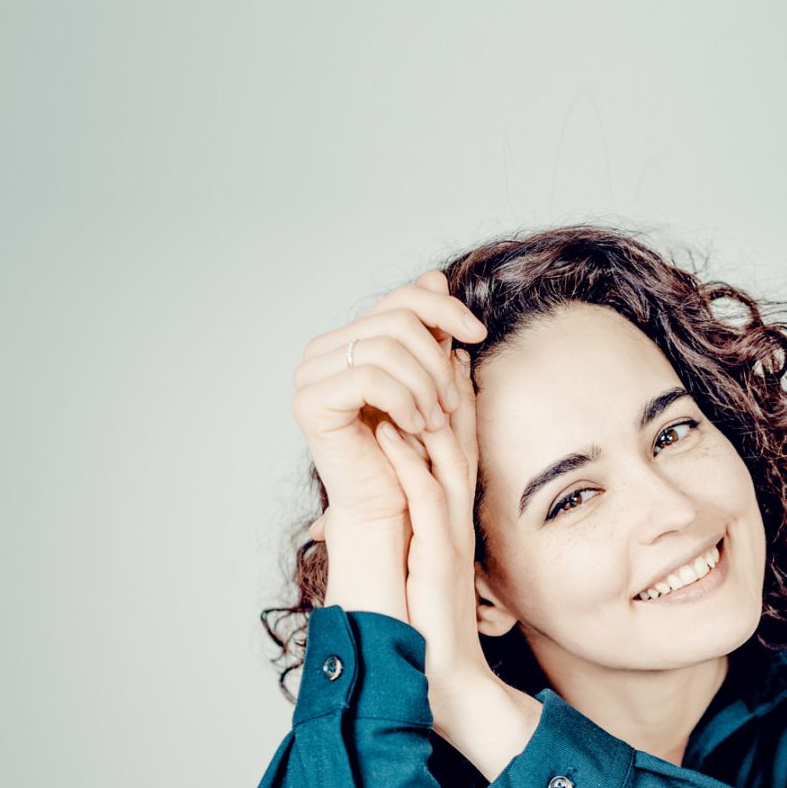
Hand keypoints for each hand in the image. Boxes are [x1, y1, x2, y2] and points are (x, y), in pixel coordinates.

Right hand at [292, 268, 488, 533]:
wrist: (391, 511)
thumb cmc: (412, 453)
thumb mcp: (431, 382)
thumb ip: (430, 333)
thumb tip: (434, 276)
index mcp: (348, 341)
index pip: (402, 299)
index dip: (445, 308)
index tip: (477, 335)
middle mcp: (322, 352)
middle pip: (397, 318)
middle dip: (437, 360)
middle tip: (451, 403)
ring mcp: (310, 375)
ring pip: (387, 346)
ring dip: (425, 385)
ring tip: (435, 420)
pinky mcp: (309, 402)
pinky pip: (370, 377)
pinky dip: (404, 400)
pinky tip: (414, 426)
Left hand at [371, 343, 499, 735]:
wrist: (444, 676)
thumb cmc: (425, 622)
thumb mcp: (419, 555)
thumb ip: (409, 519)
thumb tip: (374, 494)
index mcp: (452, 511)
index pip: (457, 437)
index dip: (451, 387)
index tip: (439, 345)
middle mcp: (456, 514)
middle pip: (458, 432)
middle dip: (446, 379)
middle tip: (433, 333)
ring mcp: (450, 533)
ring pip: (445, 456)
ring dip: (426, 408)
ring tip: (408, 364)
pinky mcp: (438, 557)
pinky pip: (423, 500)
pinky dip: (406, 463)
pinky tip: (388, 432)